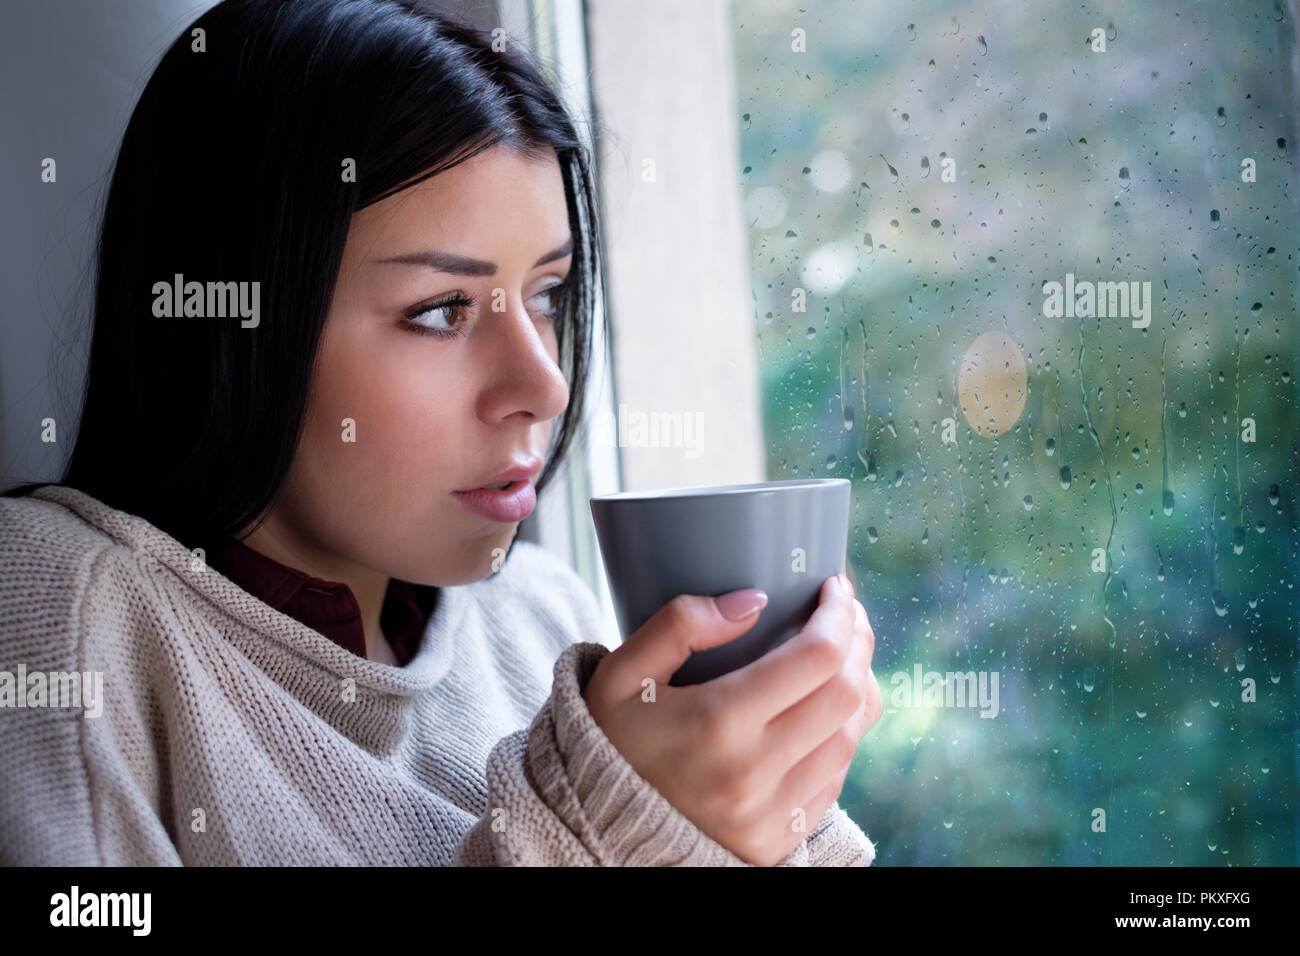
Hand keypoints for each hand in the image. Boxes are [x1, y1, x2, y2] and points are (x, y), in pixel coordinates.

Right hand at [582, 573, 881, 865]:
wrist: (595, 826)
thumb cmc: (611, 739)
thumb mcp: (622, 672)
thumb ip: (679, 625)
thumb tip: (753, 601)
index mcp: (717, 722)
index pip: (816, 657)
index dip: (839, 614)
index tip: (834, 588)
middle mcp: (753, 772)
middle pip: (846, 695)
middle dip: (858, 644)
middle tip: (846, 616)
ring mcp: (769, 814)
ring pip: (849, 740)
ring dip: (857, 690)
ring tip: (842, 659)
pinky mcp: (776, 841)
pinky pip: (833, 783)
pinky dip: (840, 739)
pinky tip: (823, 713)